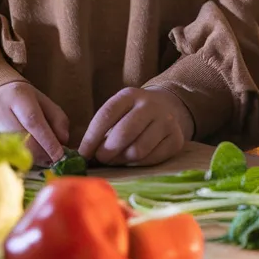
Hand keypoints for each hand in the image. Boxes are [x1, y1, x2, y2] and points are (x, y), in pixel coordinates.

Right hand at [0, 81, 68, 165]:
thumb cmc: (20, 99)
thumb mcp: (42, 101)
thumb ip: (57, 118)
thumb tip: (63, 140)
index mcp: (18, 96)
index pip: (33, 121)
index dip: (47, 140)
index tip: (59, 154)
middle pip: (21, 138)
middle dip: (39, 153)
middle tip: (51, 160)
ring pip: (8, 149)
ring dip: (26, 158)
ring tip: (37, 159)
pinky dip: (11, 160)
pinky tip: (19, 160)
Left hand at [78, 87, 193, 166]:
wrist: (168, 108)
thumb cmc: (133, 115)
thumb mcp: (118, 112)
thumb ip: (101, 129)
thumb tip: (82, 156)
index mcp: (129, 95)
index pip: (106, 115)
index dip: (91, 138)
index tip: (82, 154)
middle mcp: (150, 105)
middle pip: (123, 134)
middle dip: (106, 152)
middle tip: (101, 158)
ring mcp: (166, 121)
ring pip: (137, 150)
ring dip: (122, 160)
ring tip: (118, 158)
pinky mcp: (176, 139)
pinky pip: (151, 159)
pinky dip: (138, 164)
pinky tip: (134, 158)